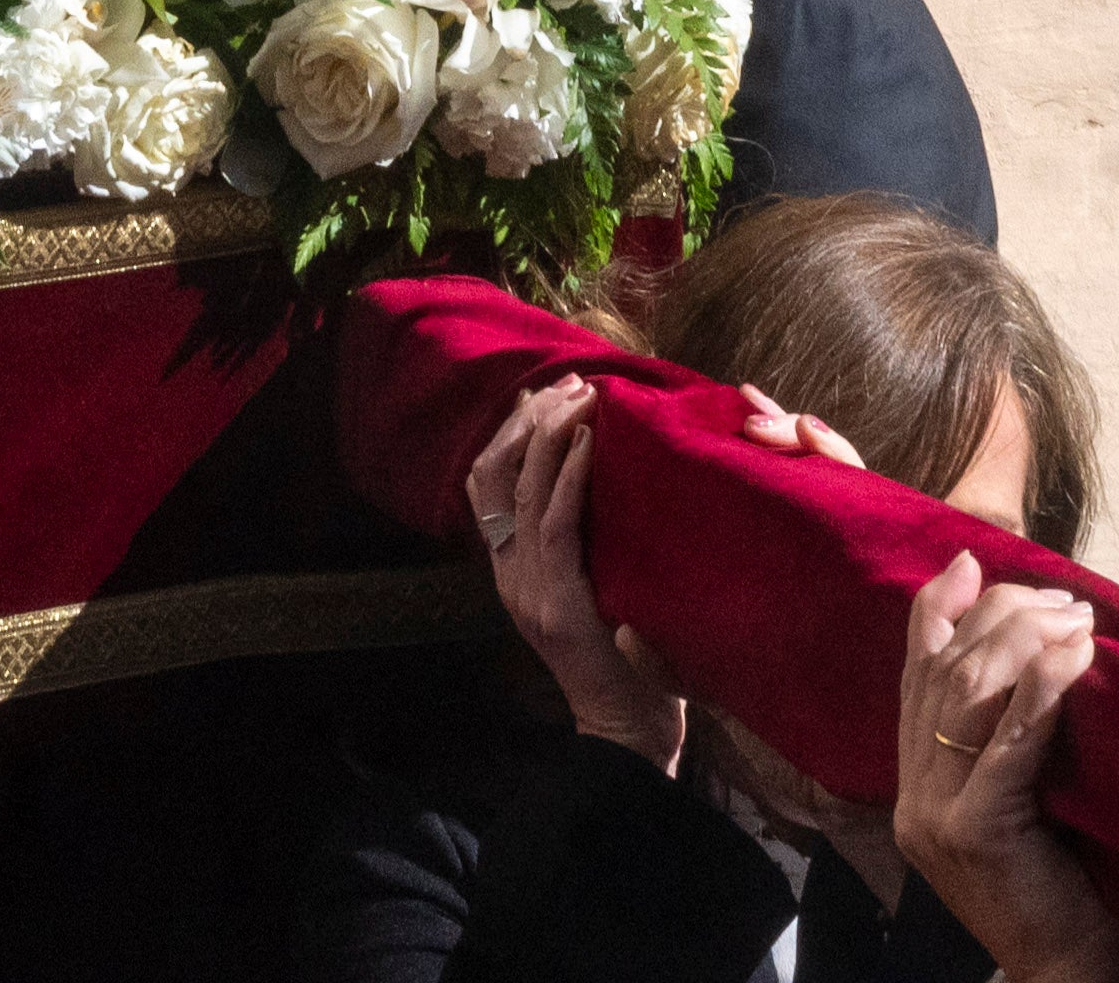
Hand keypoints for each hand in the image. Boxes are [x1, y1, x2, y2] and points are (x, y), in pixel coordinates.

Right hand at [463, 384, 685, 769]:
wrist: (630, 736)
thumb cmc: (630, 663)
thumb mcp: (597, 591)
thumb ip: (585, 546)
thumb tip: (608, 479)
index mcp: (514, 571)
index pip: (488, 484)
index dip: (510, 431)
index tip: (544, 391)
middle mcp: (510, 575)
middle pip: (494, 474)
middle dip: (529, 419)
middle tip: (569, 382)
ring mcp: (529, 590)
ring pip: (521, 489)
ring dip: (551, 433)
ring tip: (581, 396)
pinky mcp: (558, 605)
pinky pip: (556, 525)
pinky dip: (571, 475)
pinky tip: (592, 442)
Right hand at [886, 567, 1118, 982]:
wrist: (1078, 977)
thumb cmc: (1077, 888)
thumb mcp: (1035, 799)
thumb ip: (1021, 735)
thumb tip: (1052, 643)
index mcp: (917, 787)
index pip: (916, 673)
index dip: (939, 609)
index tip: (973, 562)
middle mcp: (913, 798)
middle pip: (943, 671)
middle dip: (1002, 616)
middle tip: (1064, 599)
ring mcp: (935, 818)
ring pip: (966, 694)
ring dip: (1026, 641)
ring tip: (1078, 621)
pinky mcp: (974, 834)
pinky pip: (1007, 743)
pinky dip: (1041, 689)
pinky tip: (1074, 657)